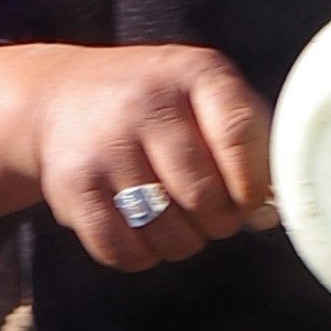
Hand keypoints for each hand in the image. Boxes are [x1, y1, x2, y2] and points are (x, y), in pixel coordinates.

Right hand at [0, 34, 273, 271]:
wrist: (60, 97)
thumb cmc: (159, 106)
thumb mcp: (206, 96)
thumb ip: (250, 142)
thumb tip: (269, 215)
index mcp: (194, 74)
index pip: (239, 136)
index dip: (253, 186)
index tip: (250, 201)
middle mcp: (146, 103)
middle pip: (205, 198)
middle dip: (218, 222)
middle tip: (211, 214)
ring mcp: (105, 145)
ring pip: (168, 233)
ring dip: (183, 244)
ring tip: (178, 222)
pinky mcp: (74, 186)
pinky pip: (124, 251)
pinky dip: (142, 256)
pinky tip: (144, 233)